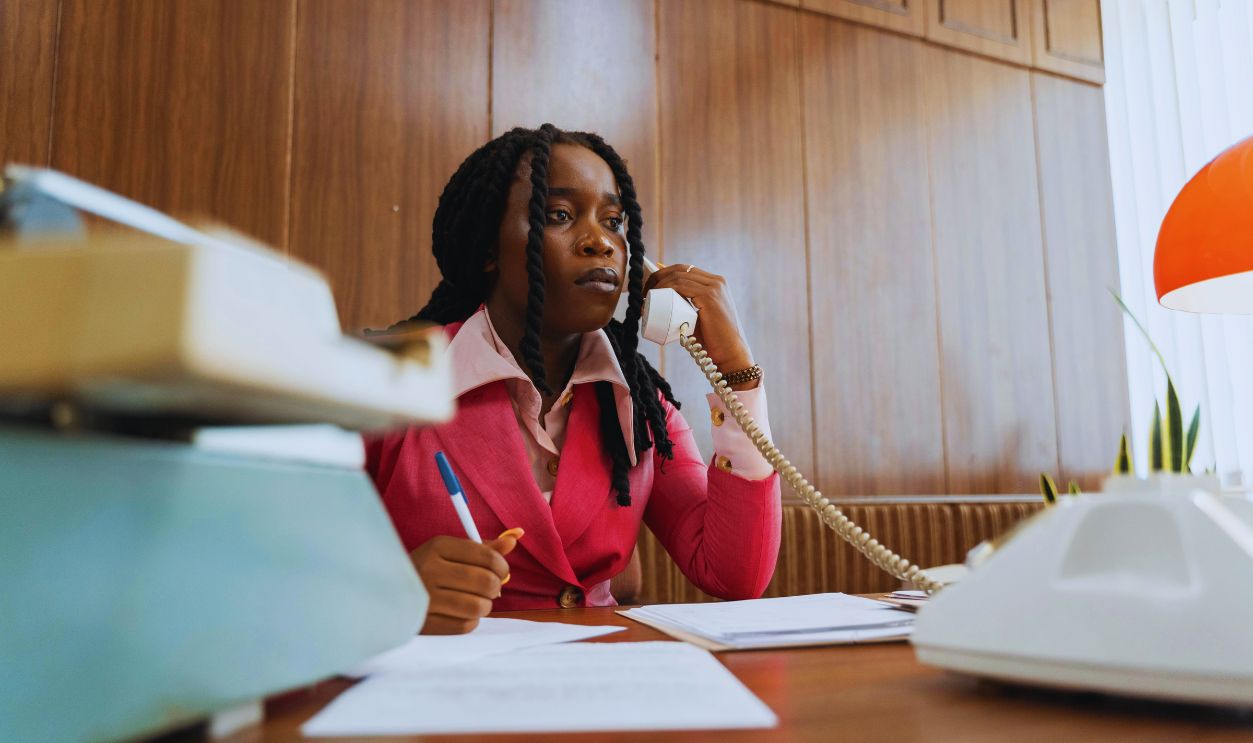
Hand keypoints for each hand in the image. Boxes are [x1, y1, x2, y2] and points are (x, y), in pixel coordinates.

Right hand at [410, 529, 522, 634]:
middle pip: (485, 582)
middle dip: (495, 587)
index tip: (500, 571)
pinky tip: (462, 614)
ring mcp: (424, 598)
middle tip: (490, 589)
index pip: (487, 556)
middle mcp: (429, 569)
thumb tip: (516, 536)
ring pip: (477, 607)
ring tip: (477, 602)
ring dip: (484, 606)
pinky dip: (471, 621)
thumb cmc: (427, 569)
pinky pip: (464, 626)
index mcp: (438, 546)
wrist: (385, 591)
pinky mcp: (423, 622)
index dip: (502, 566)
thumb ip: (484, 548)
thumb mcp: (450, 552)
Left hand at [644, 264, 758, 388]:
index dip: (663, 274)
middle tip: (642, 294)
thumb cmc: (712, 341)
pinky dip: (664, 288)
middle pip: (679, 269)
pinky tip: (655, 296)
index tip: (648, 289)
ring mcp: (714, 287)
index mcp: (715, 283)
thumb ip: (687, 310)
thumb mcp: (697, 319)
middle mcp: (717, 281)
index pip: (685, 270)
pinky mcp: (710, 296)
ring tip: (645, 300)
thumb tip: (663, 306)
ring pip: (677, 276)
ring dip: (657, 284)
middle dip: (657, 278)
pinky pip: (680, 285)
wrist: (731, 355)